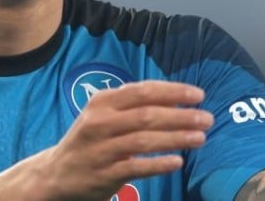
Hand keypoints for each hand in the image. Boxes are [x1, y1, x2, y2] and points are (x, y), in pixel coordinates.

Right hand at [34, 80, 212, 200]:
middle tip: (207, 118)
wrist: (56, 173)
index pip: (143, 91)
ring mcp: (101, 148)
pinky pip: (136, 167)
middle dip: (181, 115)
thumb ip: (131, 104)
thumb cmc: (89, 139)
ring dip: (176, 138)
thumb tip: (174, 95)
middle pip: (147, 114)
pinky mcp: (103, 174)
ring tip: (200, 138)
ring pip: (144, 140)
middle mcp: (100, 122)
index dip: (173, 92)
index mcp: (102, 101)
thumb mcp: (102, 114)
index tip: (198, 95)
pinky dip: (158, 163)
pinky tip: (177, 162)